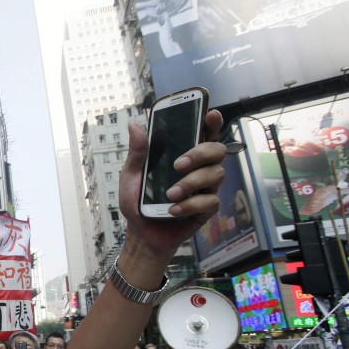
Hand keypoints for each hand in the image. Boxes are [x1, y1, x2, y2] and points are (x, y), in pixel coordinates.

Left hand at [118, 109, 226, 260]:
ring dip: (192, 182)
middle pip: (217, 150)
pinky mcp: (206, 209)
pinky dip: (190, 205)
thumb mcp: (131, 175)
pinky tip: (173, 210)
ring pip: (216, 174)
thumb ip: (138, 152)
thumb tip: (135, 125)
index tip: (210, 115)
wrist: (140, 233)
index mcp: (183, 155)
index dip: (211, 123)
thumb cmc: (138, 201)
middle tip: (178, 164)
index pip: (203, 134)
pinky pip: (210, 201)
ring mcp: (205, 188)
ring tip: (170, 194)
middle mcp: (198, 169)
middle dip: (201, 153)